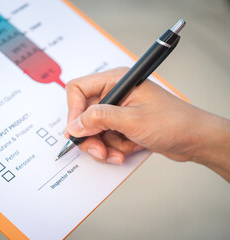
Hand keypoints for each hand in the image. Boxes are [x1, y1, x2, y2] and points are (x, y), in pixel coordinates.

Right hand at [65, 67, 229, 168]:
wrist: (194, 139)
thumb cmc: (173, 122)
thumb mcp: (132, 120)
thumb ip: (100, 119)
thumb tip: (75, 124)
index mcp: (116, 81)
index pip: (78, 89)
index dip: (74, 110)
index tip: (77, 131)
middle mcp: (114, 93)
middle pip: (84, 114)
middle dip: (91, 136)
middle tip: (99, 151)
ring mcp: (118, 110)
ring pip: (93, 129)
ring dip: (104, 146)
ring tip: (118, 153)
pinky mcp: (122, 123)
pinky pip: (105, 137)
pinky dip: (113, 147)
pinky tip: (127, 150)